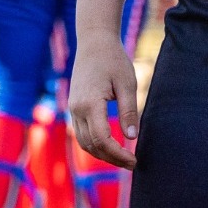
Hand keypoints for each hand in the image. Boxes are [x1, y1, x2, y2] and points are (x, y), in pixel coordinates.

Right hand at [68, 34, 139, 170]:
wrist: (94, 42)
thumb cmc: (113, 60)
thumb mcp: (127, 83)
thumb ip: (129, 110)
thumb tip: (132, 138)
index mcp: (90, 103)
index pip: (102, 139)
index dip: (118, 154)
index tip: (134, 160)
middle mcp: (77, 109)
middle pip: (92, 146)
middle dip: (112, 159)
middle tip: (132, 164)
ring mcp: (73, 109)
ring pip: (84, 143)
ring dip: (102, 155)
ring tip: (123, 159)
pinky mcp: (74, 108)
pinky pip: (82, 134)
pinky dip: (95, 145)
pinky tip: (111, 147)